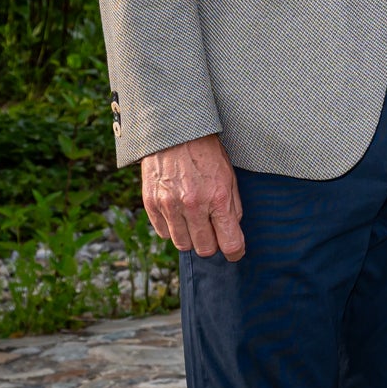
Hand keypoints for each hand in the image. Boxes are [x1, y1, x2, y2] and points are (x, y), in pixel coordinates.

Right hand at [141, 133, 245, 260]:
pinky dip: (173, 229)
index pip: (229, 242)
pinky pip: (164, 233)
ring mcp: (170, 206)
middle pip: (204, 249)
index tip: (235, 253)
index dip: (235, 252)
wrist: (175, 134)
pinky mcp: (151, 204)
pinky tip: (178, 215)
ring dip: (191, 238)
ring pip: (182, 244)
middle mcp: (193, 205)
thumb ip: (232, 207)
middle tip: (213, 234)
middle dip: (211, 245)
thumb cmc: (207, 155)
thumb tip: (232, 232)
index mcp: (218, 198)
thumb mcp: (229, 177)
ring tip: (195, 222)